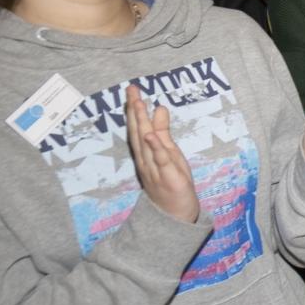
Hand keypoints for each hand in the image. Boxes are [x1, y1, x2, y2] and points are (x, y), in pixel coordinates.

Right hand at [125, 86, 199, 223]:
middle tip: (131, 91)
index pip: (138, 127)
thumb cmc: (170, 180)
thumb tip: (159, 107)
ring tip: (139, 105)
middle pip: (138, 132)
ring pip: (146, 143)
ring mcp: (155, 168)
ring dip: (141, 124)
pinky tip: (150, 135)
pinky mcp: (167, 177)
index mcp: (146, 152)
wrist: (173, 213)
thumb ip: (163, 131)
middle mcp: (146, 159)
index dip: (135, 109)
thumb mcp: (168, 151)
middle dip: (135, 111)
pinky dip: (155, 147)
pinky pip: (160, 160)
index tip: (133, 90)